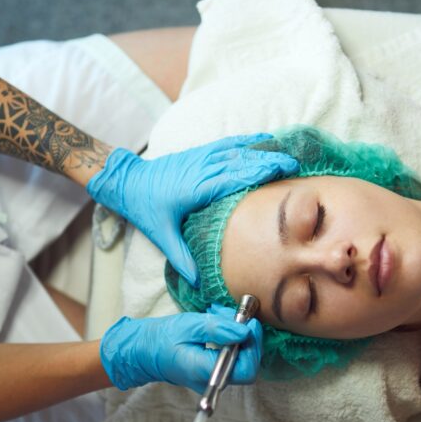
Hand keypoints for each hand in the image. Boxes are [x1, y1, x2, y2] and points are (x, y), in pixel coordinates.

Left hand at [86, 133, 297, 285]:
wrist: (128, 182)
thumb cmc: (146, 209)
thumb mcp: (162, 236)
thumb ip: (181, 257)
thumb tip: (197, 282)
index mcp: (195, 189)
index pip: (232, 177)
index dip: (256, 171)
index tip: (279, 170)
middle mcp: (201, 169)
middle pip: (239, 161)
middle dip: (266, 160)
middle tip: (292, 163)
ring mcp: (200, 158)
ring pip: (235, 151)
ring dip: (260, 150)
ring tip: (284, 153)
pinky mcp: (198, 153)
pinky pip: (226, 144)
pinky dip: (245, 141)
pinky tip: (262, 140)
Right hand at [99, 305, 262, 393]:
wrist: (143, 351)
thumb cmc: (162, 338)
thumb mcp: (189, 326)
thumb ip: (218, 329)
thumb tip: (245, 331)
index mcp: (205, 371)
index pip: (246, 369)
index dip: (254, 347)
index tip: (249, 324)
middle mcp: (212, 380)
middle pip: (248, 364)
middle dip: (248, 337)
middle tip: (238, 315)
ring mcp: (213, 378)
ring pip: (241, 358)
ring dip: (238, 333)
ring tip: (221, 315)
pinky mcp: (213, 371)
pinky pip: (231, 356)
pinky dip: (231, 337)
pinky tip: (218, 322)